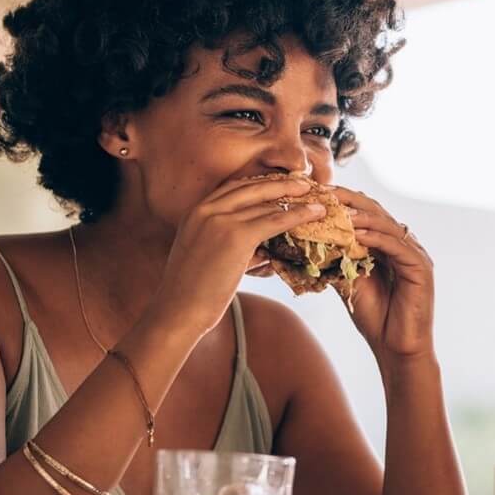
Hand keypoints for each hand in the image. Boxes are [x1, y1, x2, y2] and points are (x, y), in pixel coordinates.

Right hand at [155, 175, 323, 336]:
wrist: (178, 310)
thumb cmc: (191, 293)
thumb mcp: (205, 257)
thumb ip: (230, 245)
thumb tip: (265, 250)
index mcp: (195, 211)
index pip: (234, 187)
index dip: (260, 184)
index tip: (279, 184)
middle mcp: (207, 209)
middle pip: (252, 187)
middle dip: (282, 184)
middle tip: (304, 184)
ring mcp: (221, 220)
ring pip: (267, 203)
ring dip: (296, 199)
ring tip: (316, 200)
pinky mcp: (237, 236)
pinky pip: (275, 220)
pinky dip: (299, 215)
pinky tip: (315, 214)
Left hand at [331, 188, 434, 362]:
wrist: (396, 348)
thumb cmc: (375, 317)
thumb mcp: (348, 282)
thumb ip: (337, 259)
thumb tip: (307, 241)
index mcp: (388, 244)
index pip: (365, 214)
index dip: (343, 202)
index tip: (316, 193)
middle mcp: (403, 244)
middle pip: (376, 211)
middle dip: (350, 200)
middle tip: (325, 191)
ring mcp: (414, 254)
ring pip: (386, 224)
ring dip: (361, 215)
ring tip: (337, 209)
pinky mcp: (421, 267)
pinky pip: (397, 245)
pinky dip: (375, 237)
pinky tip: (355, 233)